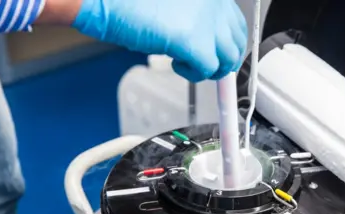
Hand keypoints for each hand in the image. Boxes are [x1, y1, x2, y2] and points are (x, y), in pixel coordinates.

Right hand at [73, 0, 247, 81]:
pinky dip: (195, 74)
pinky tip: (178, 65)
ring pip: (228, 59)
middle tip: (209, 66)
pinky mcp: (195, 42)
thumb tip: (209, 42)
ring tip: (189, 65)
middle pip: (237, 42)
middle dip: (224, 59)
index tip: (223, 53)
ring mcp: (208, 22)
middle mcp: (216, 4)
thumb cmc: (131, 1)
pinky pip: (208, 70)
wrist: (107, 1)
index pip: (236, 22)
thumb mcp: (176, 4)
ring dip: (210, 68)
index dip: (230, 42)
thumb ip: (196, 17)